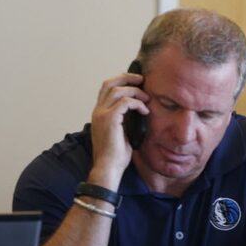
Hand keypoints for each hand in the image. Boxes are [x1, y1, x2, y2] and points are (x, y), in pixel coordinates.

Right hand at [89, 71, 149, 188]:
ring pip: (118, 90)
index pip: (107, 89)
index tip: (136, 82)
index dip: (121, 81)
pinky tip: (146, 111)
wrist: (108, 167)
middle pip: (109, 83)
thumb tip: (138, 110)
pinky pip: (125, 102)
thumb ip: (126, 119)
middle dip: (126, 78)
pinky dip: (138, 104)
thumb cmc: (116, 154)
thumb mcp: (122, 132)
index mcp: (99, 113)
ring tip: (147, 98)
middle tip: (142, 79)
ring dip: (135, 91)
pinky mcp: (109, 119)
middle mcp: (98, 111)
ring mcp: (102, 114)